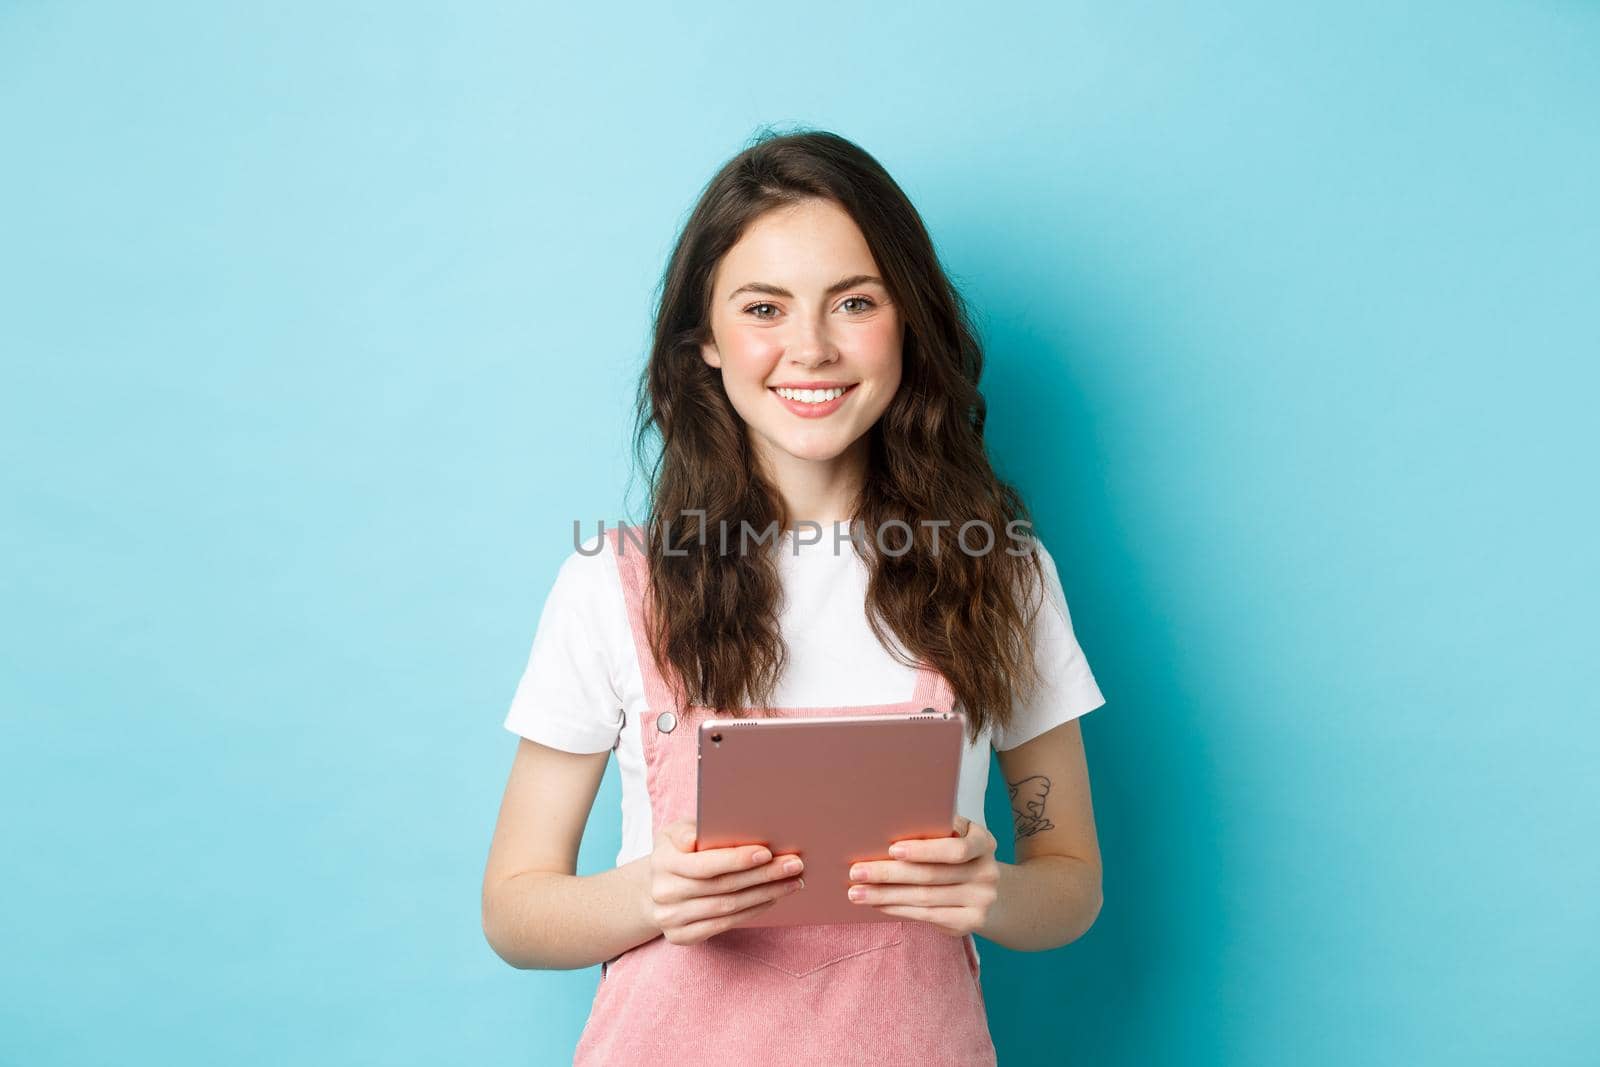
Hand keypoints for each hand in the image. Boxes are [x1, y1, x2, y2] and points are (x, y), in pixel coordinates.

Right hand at [646, 818, 806, 944]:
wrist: (653, 888)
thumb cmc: (676, 852)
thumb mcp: (675, 832)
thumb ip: (690, 830)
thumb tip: (702, 835)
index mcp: (662, 861)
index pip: (705, 864)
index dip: (737, 859)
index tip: (768, 852)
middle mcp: (664, 892)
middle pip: (722, 886)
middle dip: (763, 875)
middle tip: (794, 865)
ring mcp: (670, 918)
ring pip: (727, 907)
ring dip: (765, 894)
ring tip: (791, 881)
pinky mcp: (680, 936)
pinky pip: (723, 925)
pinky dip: (752, 911)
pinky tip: (772, 899)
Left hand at [845, 815, 998, 936]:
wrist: (984, 889)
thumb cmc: (957, 853)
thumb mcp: (955, 834)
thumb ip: (934, 829)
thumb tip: (885, 826)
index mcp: (984, 842)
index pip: (955, 849)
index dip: (923, 850)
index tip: (891, 849)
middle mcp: (988, 872)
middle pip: (931, 875)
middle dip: (889, 874)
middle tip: (856, 872)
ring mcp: (981, 900)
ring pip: (924, 898)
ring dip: (886, 896)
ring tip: (857, 892)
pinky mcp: (970, 922)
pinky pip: (927, 916)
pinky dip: (898, 909)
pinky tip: (878, 904)